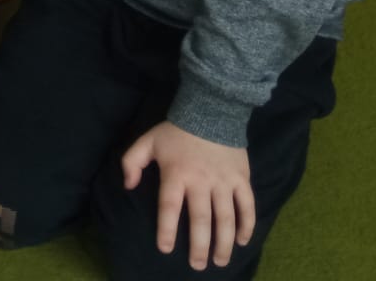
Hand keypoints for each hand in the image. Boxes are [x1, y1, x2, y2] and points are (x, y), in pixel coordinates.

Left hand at [122, 121, 255, 269]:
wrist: (211, 110)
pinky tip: (242, 241)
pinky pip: (247, 206)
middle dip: (199, 245)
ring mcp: (224, 181)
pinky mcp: (242, 178)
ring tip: (220, 261)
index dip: (166, 229)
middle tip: (197, 265)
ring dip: (224, 242)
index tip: (164, 248)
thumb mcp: (147, 141)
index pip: (169, 207)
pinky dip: (247, 225)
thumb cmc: (176, 131)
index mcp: (176, 174)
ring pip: (226, 218)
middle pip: (200, 219)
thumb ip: (132, 162)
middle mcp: (201, 181)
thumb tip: (128, 186)